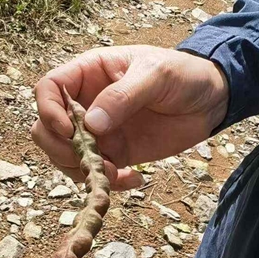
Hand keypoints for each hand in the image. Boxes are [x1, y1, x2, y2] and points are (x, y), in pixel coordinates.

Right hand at [32, 45, 228, 190]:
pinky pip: (95, 175)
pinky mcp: (115, 155)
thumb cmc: (183, 74)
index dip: (48, 111)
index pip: (48, 89)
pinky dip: (107, 184)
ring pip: (65, 157)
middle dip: (60, 149)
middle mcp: (87, 104)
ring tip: (116, 172)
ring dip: (83, 172)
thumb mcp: (155, 75)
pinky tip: (133, 179)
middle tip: (90, 159)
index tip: (68, 130)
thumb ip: (122, 96)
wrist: (212, 100)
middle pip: (46, 129)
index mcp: (89, 73)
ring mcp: (99, 133)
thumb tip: (89, 125)